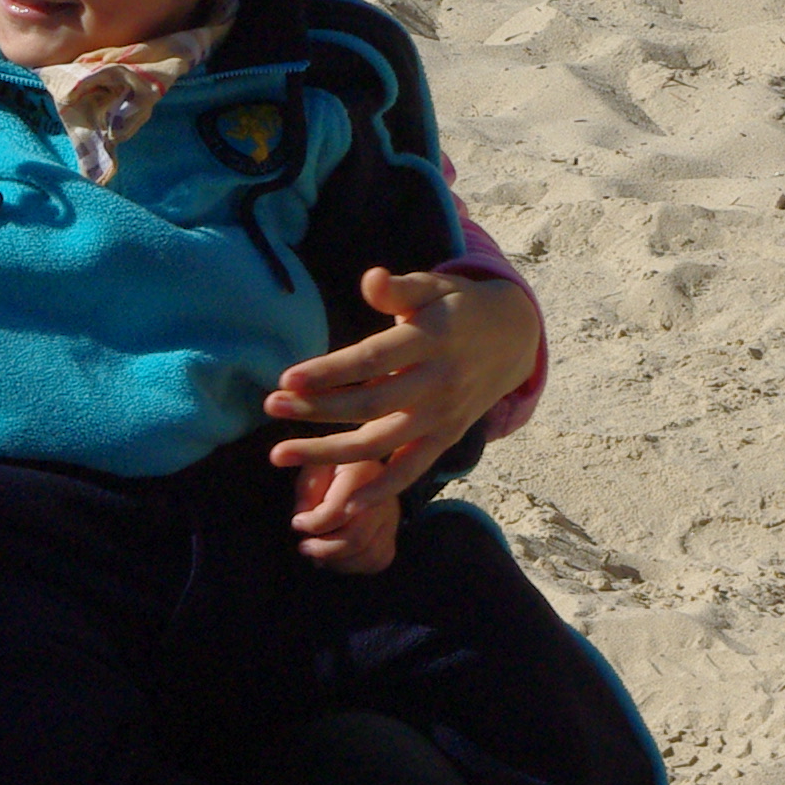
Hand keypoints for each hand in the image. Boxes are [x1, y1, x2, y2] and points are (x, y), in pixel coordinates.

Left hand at [266, 268, 540, 518]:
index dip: (330, 371)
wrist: (513, 338)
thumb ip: (400, 288)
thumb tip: (370, 278)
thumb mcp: (435, 286)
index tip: (288, 378)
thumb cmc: (458, 306)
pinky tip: (344, 506)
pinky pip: (411, 469)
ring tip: (281, 453)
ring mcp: (443, 415)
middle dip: (316, 410)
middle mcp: (438, 382)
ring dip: (329, 452)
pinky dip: (381, 490)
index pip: (373, 359)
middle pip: (370, 404)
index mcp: (431, 339)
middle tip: (270, 406)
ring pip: (381, 442)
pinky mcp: (447, 437)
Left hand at [292, 464, 400, 573]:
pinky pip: (378, 560)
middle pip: (356, 539)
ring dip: (337, 561)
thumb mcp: (312, 468)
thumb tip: (304, 518)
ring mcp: (391, 516)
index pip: (339, 511)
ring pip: (368, 555)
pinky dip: (354, 564)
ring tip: (318, 551)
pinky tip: (336, 555)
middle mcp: (384, 496)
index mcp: (363, 472)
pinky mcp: (391, 533)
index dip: (313, 524)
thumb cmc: (328, 468)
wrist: (352, 466)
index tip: (297, 523)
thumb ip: (307, 492)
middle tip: (304, 545)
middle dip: (324, 549)